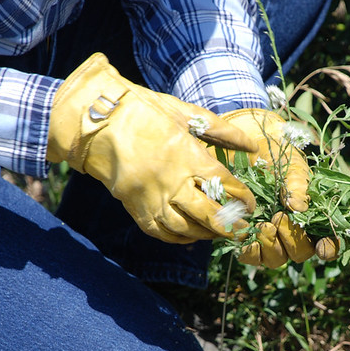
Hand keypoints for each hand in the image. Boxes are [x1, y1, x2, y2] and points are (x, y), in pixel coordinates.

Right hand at [47, 53, 257, 243]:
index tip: (251, 204)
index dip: (242, 198)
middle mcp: (172, 181)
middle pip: (209, 214)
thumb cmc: (145, 111)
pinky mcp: (136, 208)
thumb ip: (221, 131)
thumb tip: (252, 146)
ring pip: (186, 229)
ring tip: (221, 233)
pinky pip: (161, 233)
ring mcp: (152, 198)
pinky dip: (180, 239)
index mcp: (187, 156)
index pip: (224, 185)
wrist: (97, 121)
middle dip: (230, 225)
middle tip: (242, 229)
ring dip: (207, 235)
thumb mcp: (186, 114)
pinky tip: (193, 236)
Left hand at [218, 108, 338, 266]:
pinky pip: (251, 257)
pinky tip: (247, 240)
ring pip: (276, 259)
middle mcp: (293, 232)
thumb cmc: (277, 155)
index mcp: (312, 218)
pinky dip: (250, 252)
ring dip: (272, 247)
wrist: (246, 144)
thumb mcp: (292, 167)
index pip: (327, 242)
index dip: (328, 248)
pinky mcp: (246, 237)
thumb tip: (299, 207)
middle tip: (279, 217)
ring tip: (265, 225)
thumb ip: (298, 187)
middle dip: (293, 240)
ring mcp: (270, 237)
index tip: (322, 248)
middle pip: (300, 253)